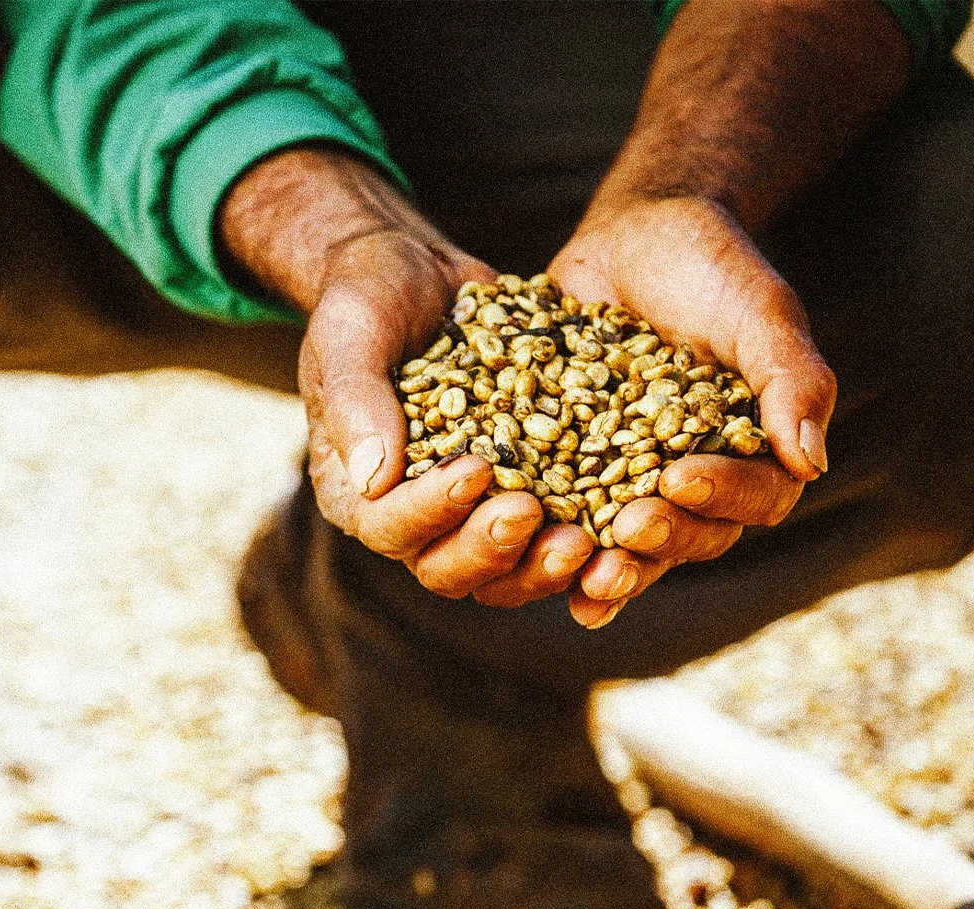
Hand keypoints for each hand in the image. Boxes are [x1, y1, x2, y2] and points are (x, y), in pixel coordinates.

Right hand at [220, 147, 598, 605]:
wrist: (417, 273)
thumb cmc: (367, 297)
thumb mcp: (350, 332)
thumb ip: (354, 399)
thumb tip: (373, 478)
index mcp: (354, 490)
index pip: (388, 526)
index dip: (430, 510)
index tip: (475, 470)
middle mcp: (410, 515)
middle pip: (446, 569)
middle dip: (491, 549)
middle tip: (533, 513)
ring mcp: (469, 512)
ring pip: (502, 571)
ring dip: (539, 564)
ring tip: (584, 540)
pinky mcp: (522, 490)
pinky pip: (550, 534)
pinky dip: (584, 534)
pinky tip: (623, 515)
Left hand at [547, 193, 835, 627]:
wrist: (633, 236)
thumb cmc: (711, 268)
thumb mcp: (759, 313)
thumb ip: (790, 381)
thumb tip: (809, 464)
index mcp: (754, 454)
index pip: (754, 498)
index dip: (719, 496)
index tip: (679, 476)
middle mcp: (695, 480)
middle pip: (689, 536)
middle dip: (659, 540)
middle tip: (626, 529)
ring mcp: (630, 482)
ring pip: (627, 546)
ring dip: (606, 567)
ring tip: (581, 574)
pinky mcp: (570, 472)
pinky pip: (565, 520)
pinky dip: (549, 546)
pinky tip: (521, 559)